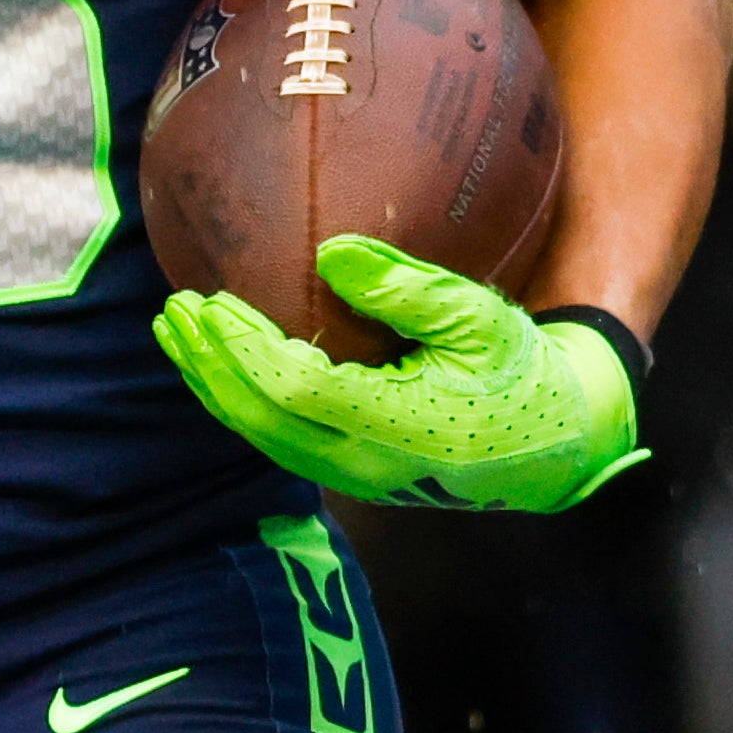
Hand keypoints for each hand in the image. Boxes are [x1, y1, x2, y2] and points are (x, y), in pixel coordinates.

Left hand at [153, 234, 646, 510]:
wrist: (558, 441)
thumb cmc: (521, 370)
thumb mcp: (480, 320)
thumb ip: (406, 290)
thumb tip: (330, 252)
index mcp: (404, 428)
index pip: (298, 392)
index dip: (246, 350)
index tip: (211, 302)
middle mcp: (371, 465)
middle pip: (264, 419)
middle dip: (210, 364)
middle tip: (174, 309)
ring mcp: (360, 479)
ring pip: (264, 438)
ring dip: (213, 385)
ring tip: (176, 333)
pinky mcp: (354, 476)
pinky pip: (280, 442)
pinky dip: (239, 403)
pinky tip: (216, 368)